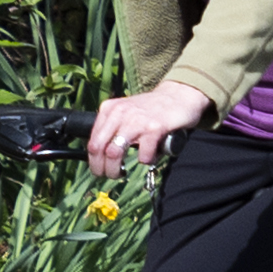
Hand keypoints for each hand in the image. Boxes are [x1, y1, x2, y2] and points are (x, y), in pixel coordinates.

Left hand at [87, 82, 211, 177]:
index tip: (100, 171)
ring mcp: (136, 120)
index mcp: (109, 109)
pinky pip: (143, 154)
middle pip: (99, 149)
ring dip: (116, 170)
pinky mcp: (154, 127)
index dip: (93, 162)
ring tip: (123, 173)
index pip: (92, 141)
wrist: (179, 95)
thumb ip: (114, 128)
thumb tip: (102, 156)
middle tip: (110, 176)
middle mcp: (119, 113)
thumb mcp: (126, 112)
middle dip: (102, 169)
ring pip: (114, 152)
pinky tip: (149, 158)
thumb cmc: (152, 109)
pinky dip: (145, 161)